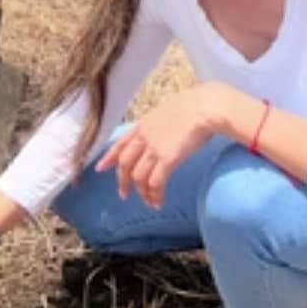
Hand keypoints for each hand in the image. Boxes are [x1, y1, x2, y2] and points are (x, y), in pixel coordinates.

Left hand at [96, 83, 230, 208]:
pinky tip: (159, 202)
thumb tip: (163, 129)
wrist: (206, 106)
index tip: (100, 169)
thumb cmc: (195, 106)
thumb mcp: (168, 110)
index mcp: (143, 125)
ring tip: (150, 201)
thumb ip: (159, 123)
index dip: (109, 158)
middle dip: (123, 182)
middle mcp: (144, 137)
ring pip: (139, 177)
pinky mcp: (168, 159)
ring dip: (143, 192)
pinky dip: (155, 195)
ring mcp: (154, 149)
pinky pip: (156, 182)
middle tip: (124, 195)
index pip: (120, 144)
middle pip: (125, 164)